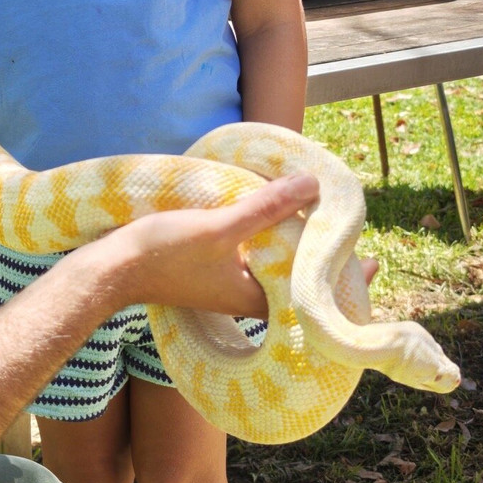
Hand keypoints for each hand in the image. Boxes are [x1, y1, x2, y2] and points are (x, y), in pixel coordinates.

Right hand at [97, 172, 375, 318]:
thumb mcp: (219, 228)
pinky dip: (269, 242)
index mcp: (255, 298)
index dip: (343, 278)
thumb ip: (266, 208)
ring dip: (294, 247)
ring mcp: (227, 287)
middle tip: (347, 232)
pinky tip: (269, 221)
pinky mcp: (211, 273)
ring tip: (314, 221)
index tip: (371, 261)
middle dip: (321, 258)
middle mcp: (246, 298)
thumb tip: (311, 184)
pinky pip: (253, 261)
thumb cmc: (163, 254)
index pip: (312, 294)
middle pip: (297, 280)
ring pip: (275, 269)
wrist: (111, 269)